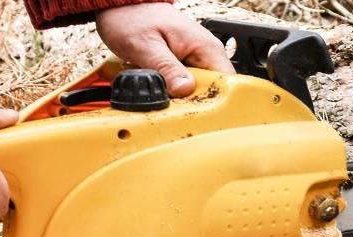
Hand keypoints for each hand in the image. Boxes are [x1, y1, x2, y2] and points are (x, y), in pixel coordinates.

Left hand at [96, 3, 234, 96]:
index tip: (194, 110)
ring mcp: (197, 62)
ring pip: (200, 93)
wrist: (125, 8)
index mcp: (206, 48)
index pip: (227, 84)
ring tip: (164, 96)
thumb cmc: (134, 19)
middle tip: (172, 105)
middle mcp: (207, 55)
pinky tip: (163, 91)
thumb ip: (166, 68)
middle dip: (194, 104)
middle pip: (214, 93)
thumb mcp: (146, 46)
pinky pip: (188, 88)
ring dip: (183, 100)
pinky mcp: (186, 67)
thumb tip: (185, 89)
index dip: (215, 102)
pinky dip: (175, 94)